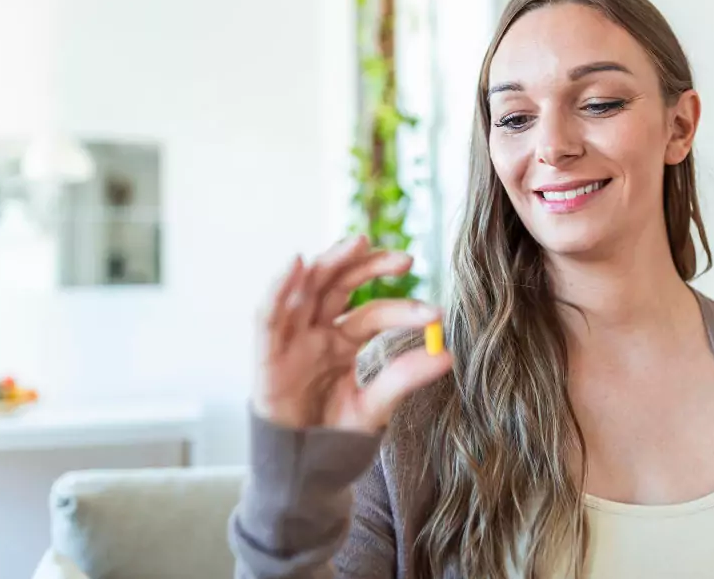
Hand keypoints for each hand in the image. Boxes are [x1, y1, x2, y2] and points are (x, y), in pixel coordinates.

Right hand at [254, 235, 453, 431]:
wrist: (302, 470)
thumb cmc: (336, 436)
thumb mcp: (375, 406)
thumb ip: (403, 379)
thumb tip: (446, 354)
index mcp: (344, 341)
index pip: (374, 314)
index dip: (402, 309)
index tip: (435, 315)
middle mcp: (317, 331)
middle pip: (340, 285)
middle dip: (368, 266)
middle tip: (405, 259)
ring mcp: (291, 339)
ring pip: (307, 288)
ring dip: (330, 261)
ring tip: (357, 242)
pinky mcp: (266, 354)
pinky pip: (268, 315)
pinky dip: (278, 288)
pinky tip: (297, 264)